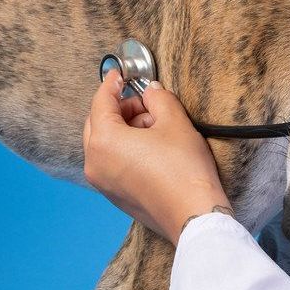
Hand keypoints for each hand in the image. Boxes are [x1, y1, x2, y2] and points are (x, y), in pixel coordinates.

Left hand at [83, 70, 232, 244]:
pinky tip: (153, 147)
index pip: (101, 102)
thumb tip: (152, 92)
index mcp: (103, 141)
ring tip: (156, 127)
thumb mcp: (175, 121)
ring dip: (125, 129)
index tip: (120, 74)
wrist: (194, 215)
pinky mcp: (114, 195)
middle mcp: (95, 162)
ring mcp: (102, 182)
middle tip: (147, 103)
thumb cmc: (184, 170)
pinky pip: (111, 161)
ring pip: (105, 143)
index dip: (112, 83)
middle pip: (98, 122)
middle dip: (120, 108)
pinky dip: (125, 148)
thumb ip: (159, 98)